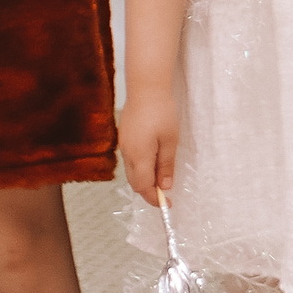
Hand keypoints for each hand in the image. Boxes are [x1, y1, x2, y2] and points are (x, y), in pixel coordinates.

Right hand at [118, 85, 179, 204]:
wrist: (145, 87)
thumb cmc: (161, 111)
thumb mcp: (170, 140)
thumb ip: (166, 165)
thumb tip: (165, 187)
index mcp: (139, 156)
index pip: (143, 187)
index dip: (154, 199)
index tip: (167, 205)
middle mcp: (127, 153)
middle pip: (134, 182)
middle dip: (148, 191)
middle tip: (165, 194)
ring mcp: (123, 144)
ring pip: (131, 172)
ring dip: (144, 179)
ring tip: (161, 177)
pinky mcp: (123, 137)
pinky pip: (130, 160)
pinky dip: (140, 168)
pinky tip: (152, 161)